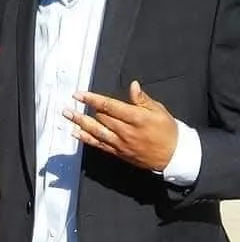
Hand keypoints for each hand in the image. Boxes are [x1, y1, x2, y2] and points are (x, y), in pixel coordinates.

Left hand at [62, 80, 177, 170]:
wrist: (173, 156)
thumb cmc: (168, 131)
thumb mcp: (159, 111)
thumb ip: (143, 99)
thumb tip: (133, 86)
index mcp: (136, 118)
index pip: (110, 106)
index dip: (93, 99)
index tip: (80, 94)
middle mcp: (126, 131)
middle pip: (100, 118)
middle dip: (84, 110)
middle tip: (69, 103)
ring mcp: (121, 143)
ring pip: (96, 132)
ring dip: (80, 123)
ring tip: (67, 115)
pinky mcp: (119, 152)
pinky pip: (99, 145)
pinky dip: (86, 139)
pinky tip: (76, 133)